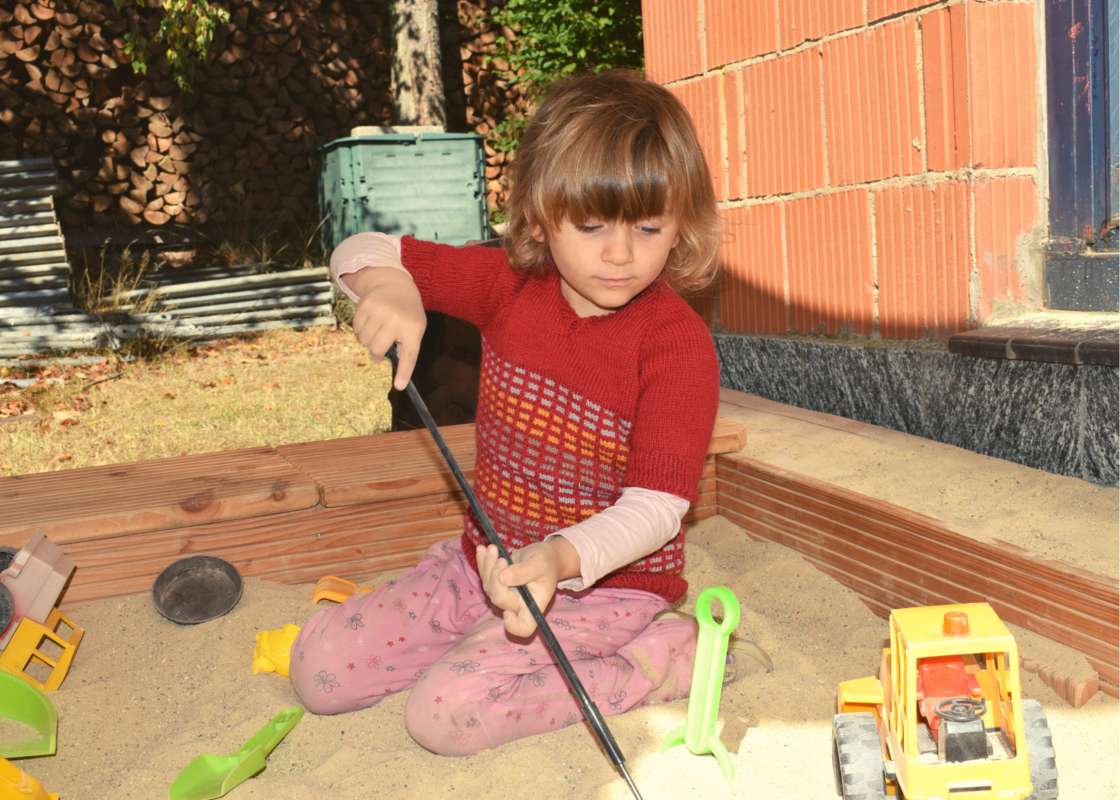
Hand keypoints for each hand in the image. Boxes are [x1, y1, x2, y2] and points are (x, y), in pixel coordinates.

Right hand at [346, 266, 425, 389]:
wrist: (395, 285)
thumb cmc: (407, 314)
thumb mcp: (414, 327)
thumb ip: (405, 346)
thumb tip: (388, 362)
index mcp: (414, 329)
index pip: (409, 355)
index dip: (404, 372)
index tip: (399, 386)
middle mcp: (397, 320)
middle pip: (378, 350)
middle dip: (376, 353)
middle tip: (380, 349)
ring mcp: (381, 311)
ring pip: (365, 340)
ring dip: (368, 339)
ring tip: (378, 328)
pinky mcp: (366, 305)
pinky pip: (356, 329)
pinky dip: (360, 328)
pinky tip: (370, 319)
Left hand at [476, 539, 578, 637]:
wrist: (544, 555)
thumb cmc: (547, 562)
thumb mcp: (540, 564)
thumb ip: (523, 572)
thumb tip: (503, 578)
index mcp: (533, 606)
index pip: (524, 627)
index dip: (514, 626)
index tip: (507, 614)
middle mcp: (517, 604)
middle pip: (499, 599)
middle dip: (495, 578)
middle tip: (502, 560)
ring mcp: (505, 594)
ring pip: (488, 587)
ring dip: (487, 566)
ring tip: (492, 548)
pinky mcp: (496, 583)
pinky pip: (484, 577)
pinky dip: (482, 563)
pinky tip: (481, 550)